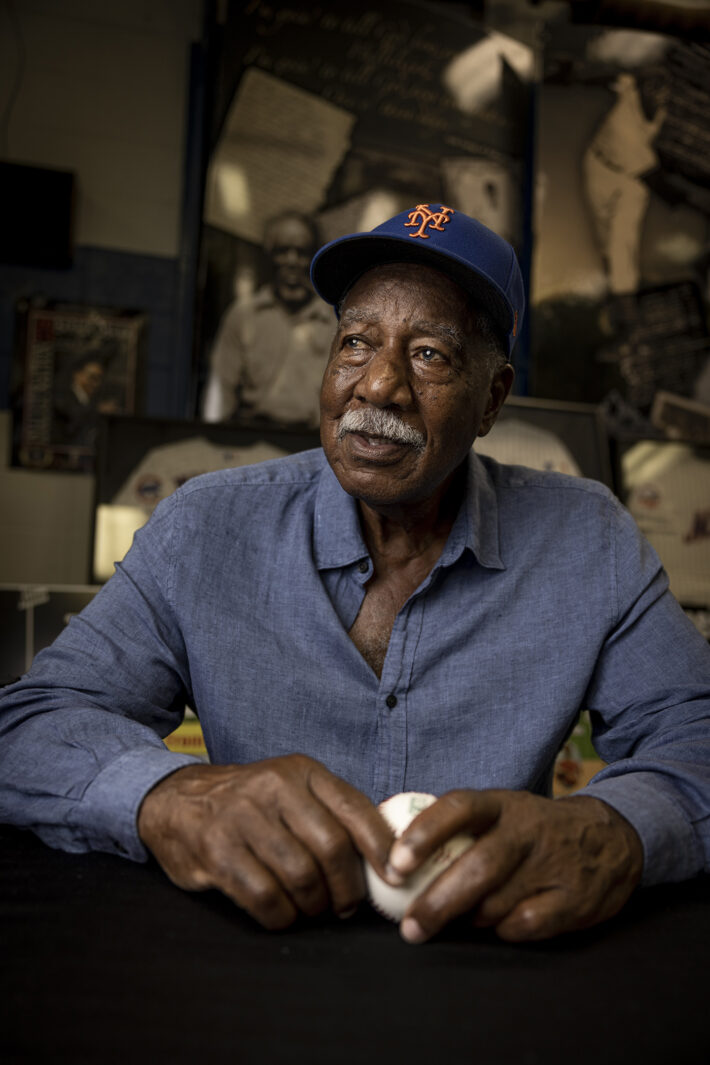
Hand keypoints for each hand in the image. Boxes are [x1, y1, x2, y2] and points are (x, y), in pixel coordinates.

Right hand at [137, 755, 393, 928]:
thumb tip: (388, 853)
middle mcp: (273, 787)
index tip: (396, 877)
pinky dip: (281, 916)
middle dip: (346, 889)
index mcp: (302, 772)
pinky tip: (282, 914)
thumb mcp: (292, 789)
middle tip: (344, 906)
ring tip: (312, 909)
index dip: (382, 848)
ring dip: (313, 906)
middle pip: (331, 849)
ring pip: (300, 876)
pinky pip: (264, 896)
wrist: (178, 801)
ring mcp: (242, 817)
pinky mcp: (216, 850)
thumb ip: (332, 813)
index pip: (354, 810)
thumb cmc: (251, 805)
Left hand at [385, 790, 643, 942]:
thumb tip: (392, 858)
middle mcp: (526, 830)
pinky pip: (528, 924)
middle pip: (478, 866)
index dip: (424, 833)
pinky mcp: (575, 897)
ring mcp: (552, 863)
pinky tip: (500, 925)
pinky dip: (506, 930)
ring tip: (458, 922)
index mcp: (500, 805)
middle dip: (439, 901)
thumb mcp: (500, 813)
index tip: (395, 865)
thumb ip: (457, 829)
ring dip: (471, 918)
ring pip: (499, 901)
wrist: (611, 837)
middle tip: (411, 928)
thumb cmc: (532, 830)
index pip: (458, 808)